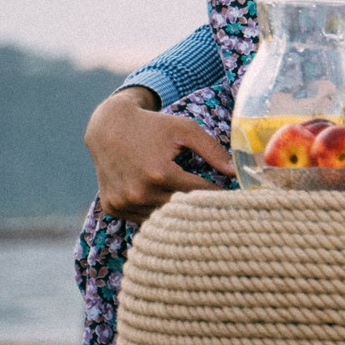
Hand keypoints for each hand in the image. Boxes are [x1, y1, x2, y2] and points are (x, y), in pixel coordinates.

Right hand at [85, 88, 231, 221]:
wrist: (109, 127)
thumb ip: (213, 151)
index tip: (232, 194)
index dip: (217, 193)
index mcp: (160, 174)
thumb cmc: (153, 126)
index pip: (199, 193)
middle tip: (215, 202)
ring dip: (175, 211)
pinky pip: (142, 218)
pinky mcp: (113, 208)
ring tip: (190, 202)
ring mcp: (124, 203)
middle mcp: (139, 192)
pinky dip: (155, 211)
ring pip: (162, 218)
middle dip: (199, 204)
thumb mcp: (185, 130)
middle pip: (181, 209)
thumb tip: (236, 171)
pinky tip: (164, 200)